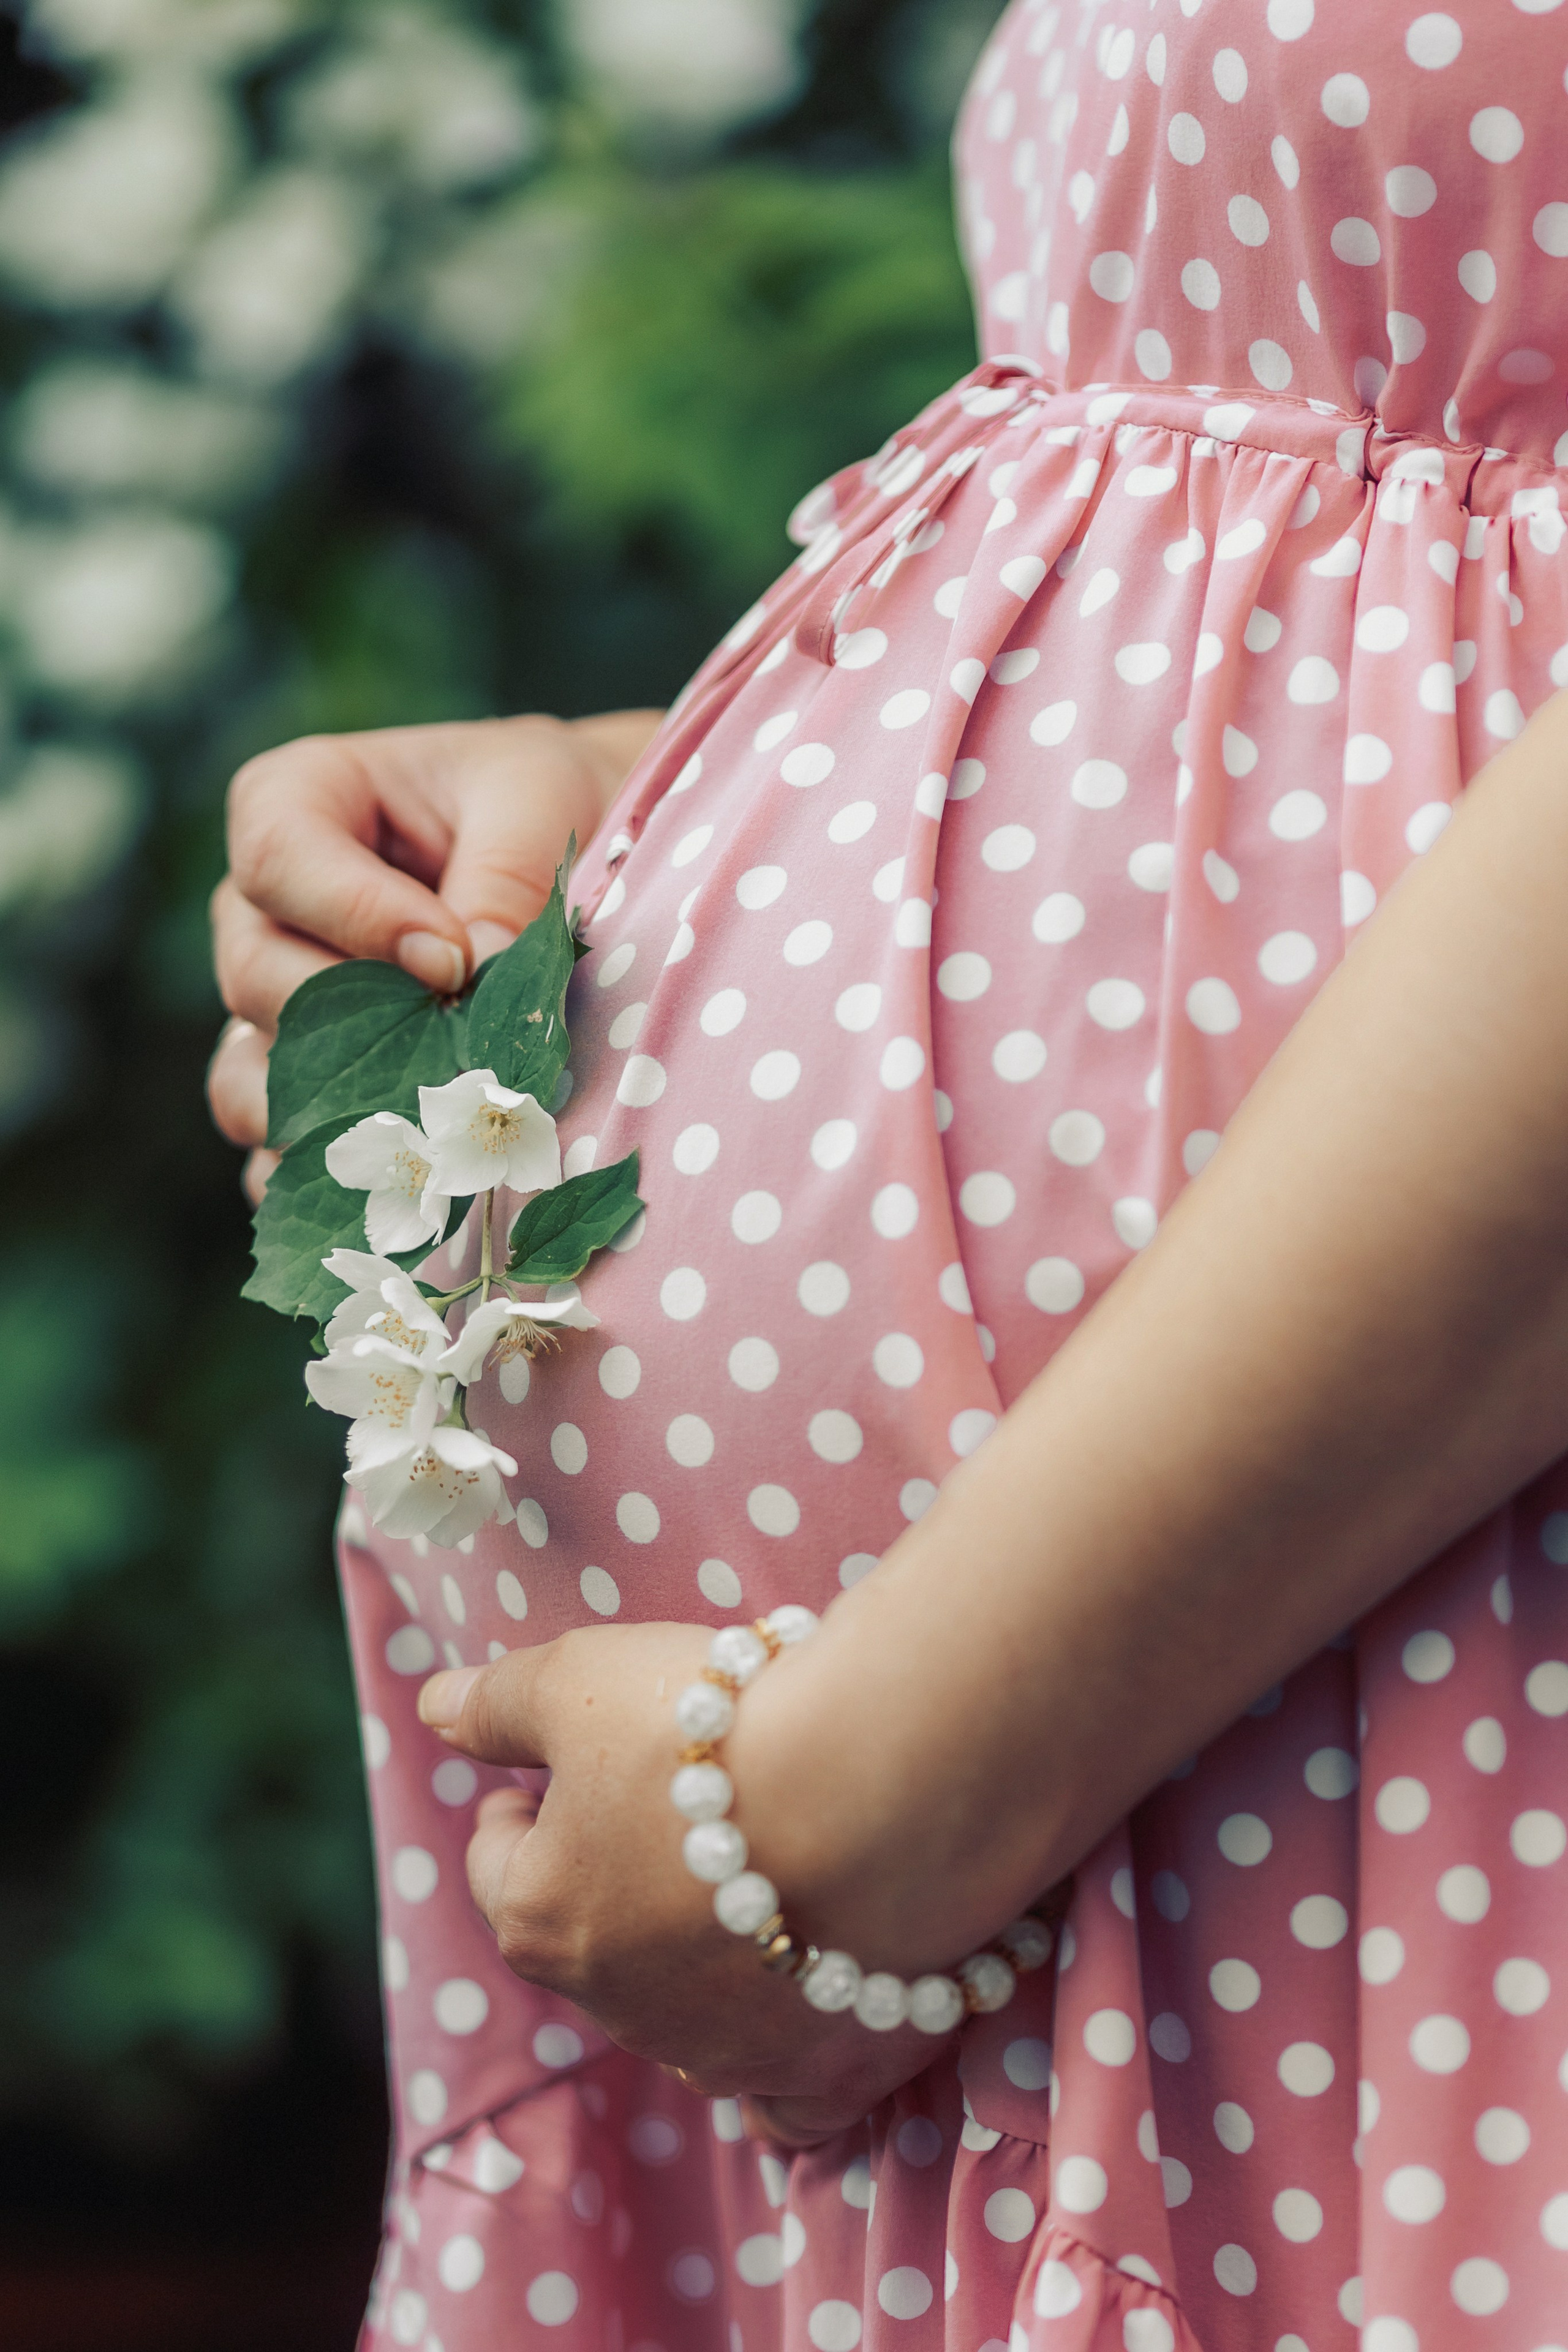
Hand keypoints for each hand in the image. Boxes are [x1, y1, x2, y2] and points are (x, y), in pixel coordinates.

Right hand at [207, 709, 662, 1195]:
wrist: (573, 861)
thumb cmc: (538, 806)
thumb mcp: (537, 799)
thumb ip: (504, 872)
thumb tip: (479, 969)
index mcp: (296, 805)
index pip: (278, 858)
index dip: (355, 915)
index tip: (454, 960)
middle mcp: (263, 912)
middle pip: (255, 978)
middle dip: (358, 1027)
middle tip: (458, 1053)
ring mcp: (273, 1009)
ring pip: (248, 1080)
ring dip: (333, 1116)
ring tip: (430, 1130)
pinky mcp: (305, 1089)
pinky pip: (280, 1152)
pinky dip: (332, 1181)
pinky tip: (404, 1190)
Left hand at [417, 1624, 943, 2145]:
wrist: (875, 1781)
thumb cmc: (713, 1726)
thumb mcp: (580, 1679)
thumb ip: (498, 1703)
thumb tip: (435, 1707)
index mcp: (543, 1918)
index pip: (497, 1859)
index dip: (519, 1802)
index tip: (546, 1771)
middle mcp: (620, 2007)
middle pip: (592, 1937)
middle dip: (610, 1876)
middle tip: (665, 1806)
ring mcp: (725, 2054)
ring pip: (678, 2027)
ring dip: (688, 1969)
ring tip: (737, 1894)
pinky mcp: (823, 2072)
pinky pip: (784, 2110)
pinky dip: (779, 2078)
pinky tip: (789, 2025)